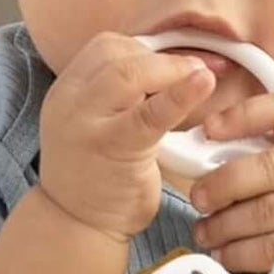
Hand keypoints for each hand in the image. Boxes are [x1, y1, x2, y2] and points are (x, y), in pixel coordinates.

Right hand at [38, 33, 216, 243]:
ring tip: (205, 76)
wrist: (77, 226)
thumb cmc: (99, 177)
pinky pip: (148, 113)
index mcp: (68, 90)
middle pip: (116, 52)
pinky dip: (179, 95)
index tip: (182, 57)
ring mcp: (85, 123)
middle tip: (201, 66)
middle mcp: (69, 100)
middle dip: (163, 55)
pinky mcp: (110, 147)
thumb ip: (125, 97)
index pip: (107, 47)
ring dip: (172, 69)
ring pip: (128, 73)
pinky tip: (204, 83)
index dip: (150, 47)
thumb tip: (176, 66)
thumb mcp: (102, 124)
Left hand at [184, 92, 273, 273]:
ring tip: (204, 230)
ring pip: (262, 215)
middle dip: (220, 184)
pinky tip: (225, 254)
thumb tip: (212, 148)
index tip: (208, 128)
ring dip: (222, 226)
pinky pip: (271, 250)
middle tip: (198, 197)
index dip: (241, 116)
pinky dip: (239, 254)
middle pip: (264, 170)